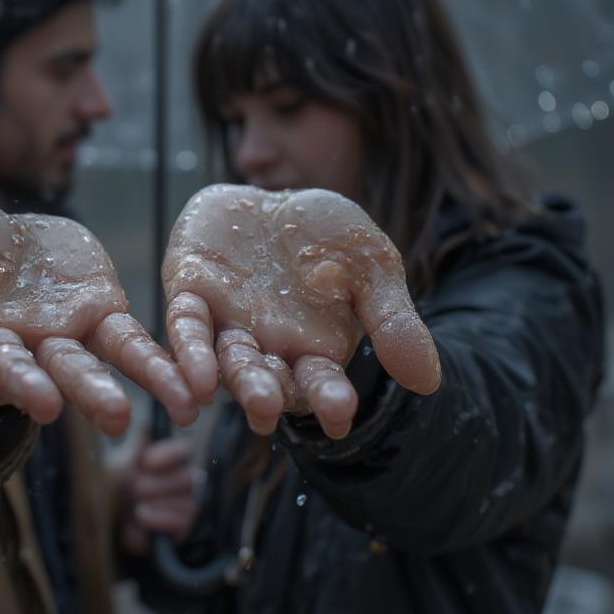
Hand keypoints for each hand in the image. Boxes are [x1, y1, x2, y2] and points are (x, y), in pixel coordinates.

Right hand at [0, 203, 197, 435]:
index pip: (7, 363)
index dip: (23, 382)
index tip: (44, 404)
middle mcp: (37, 344)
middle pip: (67, 369)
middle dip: (90, 392)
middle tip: (118, 417)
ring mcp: (75, 329)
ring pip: (113, 358)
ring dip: (148, 382)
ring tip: (185, 409)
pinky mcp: (106, 309)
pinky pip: (137, 336)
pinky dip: (164, 357)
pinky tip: (199, 379)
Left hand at [118, 439, 198, 556]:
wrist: (107, 524)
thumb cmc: (115, 487)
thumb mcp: (120, 462)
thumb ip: (135, 442)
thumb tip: (140, 417)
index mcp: (171, 460)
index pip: (184, 451)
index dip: (168, 455)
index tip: (145, 462)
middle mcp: (185, 482)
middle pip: (187, 479)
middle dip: (155, 485)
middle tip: (133, 489)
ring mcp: (186, 507)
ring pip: (187, 504)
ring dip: (156, 505)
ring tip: (135, 508)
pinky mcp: (182, 531)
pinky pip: (181, 525)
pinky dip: (158, 522)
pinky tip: (139, 520)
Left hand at [162, 184, 440, 437]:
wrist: (279, 195)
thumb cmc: (328, 238)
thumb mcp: (372, 268)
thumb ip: (392, 320)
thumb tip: (428, 382)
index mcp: (312, 350)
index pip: (321, 384)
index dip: (329, 402)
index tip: (339, 419)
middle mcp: (266, 346)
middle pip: (266, 379)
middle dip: (268, 394)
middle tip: (269, 410)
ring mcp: (225, 322)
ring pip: (225, 360)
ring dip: (230, 379)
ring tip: (239, 397)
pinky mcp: (189, 291)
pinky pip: (185, 325)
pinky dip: (188, 349)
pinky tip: (194, 376)